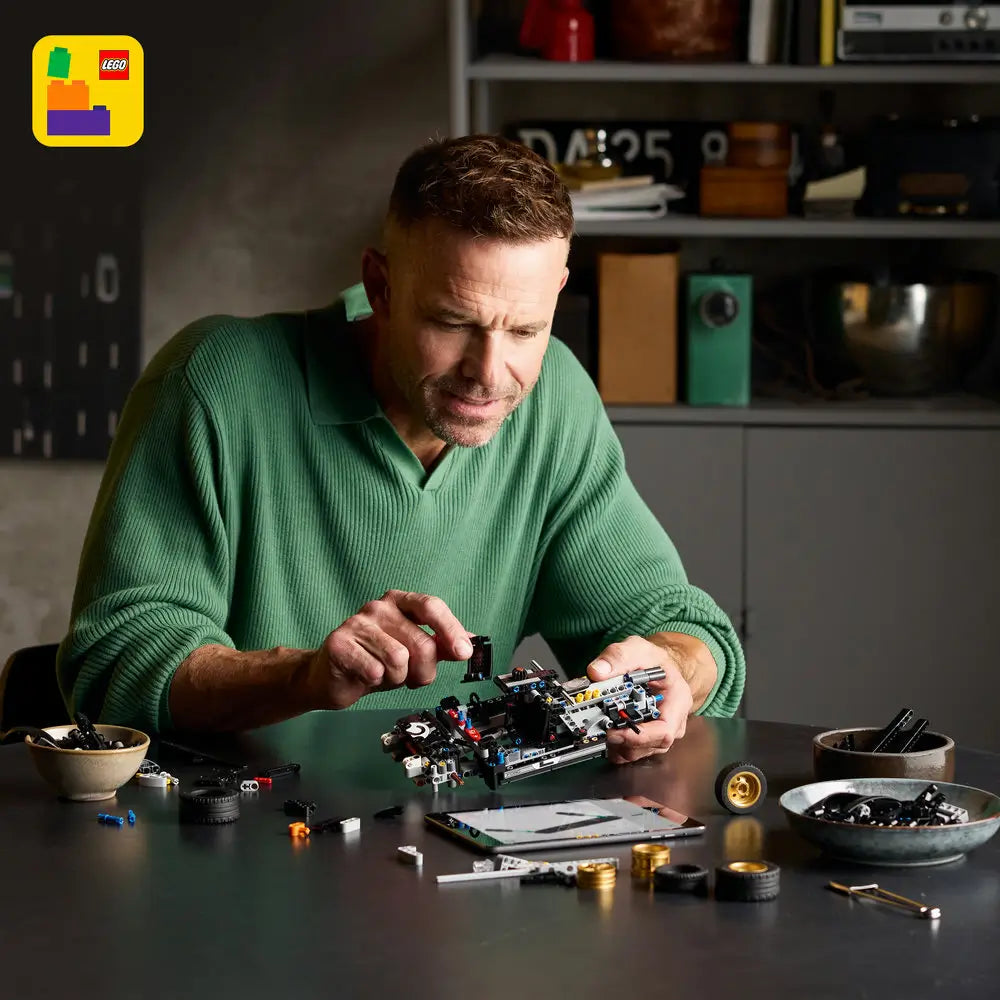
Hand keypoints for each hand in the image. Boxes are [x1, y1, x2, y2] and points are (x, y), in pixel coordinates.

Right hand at [305, 590, 472, 709]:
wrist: (330, 676)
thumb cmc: (374, 660)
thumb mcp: (413, 652)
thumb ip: (441, 644)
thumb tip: (472, 641)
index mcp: (400, 602)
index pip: (432, 607)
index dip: (451, 629)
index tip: (464, 652)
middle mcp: (379, 607)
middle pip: (421, 642)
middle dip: (423, 671)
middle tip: (411, 678)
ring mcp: (357, 622)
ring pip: (399, 659)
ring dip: (397, 678)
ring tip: (384, 674)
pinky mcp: (339, 643)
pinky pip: (375, 671)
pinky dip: (376, 682)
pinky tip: (366, 676)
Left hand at [586, 635, 692, 763]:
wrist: (658, 666)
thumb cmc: (653, 660)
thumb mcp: (637, 649)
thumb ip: (617, 657)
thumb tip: (597, 672)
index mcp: (677, 702)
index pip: (664, 731)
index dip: (638, 736)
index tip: (614, 731)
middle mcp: (672, 723)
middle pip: (649, 746)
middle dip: (622, 741)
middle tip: (599, 728)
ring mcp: (659, 734)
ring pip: (637, 753)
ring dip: (615, 744)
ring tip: (599, 727)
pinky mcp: (645, 739)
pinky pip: (629, 752)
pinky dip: (614, 746)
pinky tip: (604, 730)